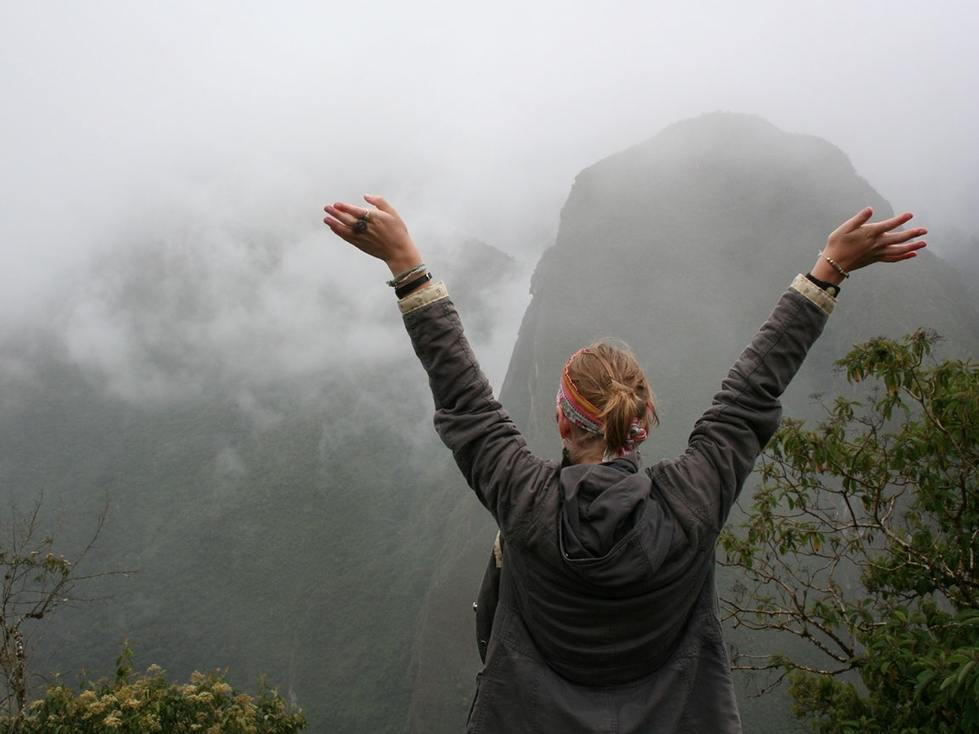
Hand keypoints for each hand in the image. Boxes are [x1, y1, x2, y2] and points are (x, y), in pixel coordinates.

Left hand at [323, 195, 422, 275]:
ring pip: (345, 230)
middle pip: (348, 220)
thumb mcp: (392, 213)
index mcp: (375, 219)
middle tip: (327, 208)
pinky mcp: (361, 244)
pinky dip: (339, 232)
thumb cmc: (397, 231)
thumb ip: (379, 202)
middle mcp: (367, 228)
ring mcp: (363, 237)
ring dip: (334, 224)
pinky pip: (347, 238)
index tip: (337, 204)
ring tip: (326, 218)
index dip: (346, 208)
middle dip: (336, 214)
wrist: (398, 251)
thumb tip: (366, 196)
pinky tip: (333, 228)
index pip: (357, 212)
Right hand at [813, 208, 927, 283]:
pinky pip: (893, 258)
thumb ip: (858, 219)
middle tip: (925, 231)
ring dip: (912, 246)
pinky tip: (912, 254)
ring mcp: (877, 252)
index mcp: (870, 234)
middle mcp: (876, 244)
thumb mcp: (844, 228)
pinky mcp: (876, 259)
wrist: (834, 263)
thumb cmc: (837, 243)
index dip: (900, 219)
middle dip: (912, 234)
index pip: (888, 225)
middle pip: (898, 239)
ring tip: (924, 243)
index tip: (910, 214)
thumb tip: (870, 209)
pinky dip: (903, 256)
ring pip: (899, 250)